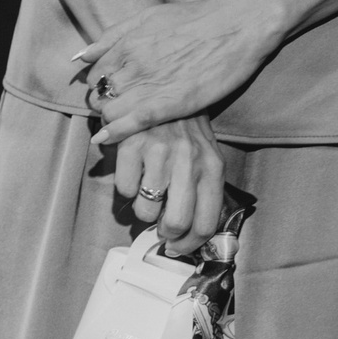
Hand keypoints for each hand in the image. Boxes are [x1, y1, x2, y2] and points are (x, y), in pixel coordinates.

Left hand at [75, 0, 281, 146]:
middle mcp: (132, 65)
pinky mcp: (170, 103)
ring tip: (123, 122)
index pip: (94, 75)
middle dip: (103, 105)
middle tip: (117, 110)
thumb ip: (113, 35)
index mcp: (127, 44)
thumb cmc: (197, 18)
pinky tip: (107, 140)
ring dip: (111, 119)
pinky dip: (116, 133)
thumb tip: (82, 56)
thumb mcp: (149, 17)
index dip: (98, 87)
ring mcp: (150, 85)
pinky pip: (132, 123)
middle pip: (100, 95)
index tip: (108, 93)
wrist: (236, 26)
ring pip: (111, 111)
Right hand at [111, 115, 226, 253]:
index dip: (190, 244)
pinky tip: (136, 171)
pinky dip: (127, 187)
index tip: (178, 247)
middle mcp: (189, 162)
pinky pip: (124, 189)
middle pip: (176, 224)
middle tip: (161, 228)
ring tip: (149, 191)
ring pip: (146, 211)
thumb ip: (203, 193)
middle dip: (166, 234)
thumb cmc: (186, 133)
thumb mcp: (206, 159)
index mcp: (212, 169)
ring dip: (144, 210)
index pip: (206, 224)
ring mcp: (160, 154)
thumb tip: (190, 234)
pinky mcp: (132, 146)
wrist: (162, 91)